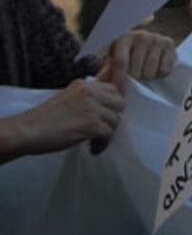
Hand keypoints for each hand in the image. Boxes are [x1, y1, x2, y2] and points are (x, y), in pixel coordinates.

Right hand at [0, 78, 123, 161]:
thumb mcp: (67, 99)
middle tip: (102, 130)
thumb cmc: (44, 119)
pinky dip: (103, 144)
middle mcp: (89, 92)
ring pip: (115, 121)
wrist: (28, 130)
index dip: (111, 105)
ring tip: (94, 142)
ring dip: (107, 134)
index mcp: (83, 85)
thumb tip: (103, 106)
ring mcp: (91, 107)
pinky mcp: (92, 123)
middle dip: (113, 118)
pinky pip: (109, 134)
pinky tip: (92, 149)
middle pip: (120, 103)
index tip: (105, 117)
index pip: (113, 89)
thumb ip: (85, 98)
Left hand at [97, 29, 176, 91]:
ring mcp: (156, 38)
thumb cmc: (129, 56)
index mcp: (123, 39)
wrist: (151, 45)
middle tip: (136, 76)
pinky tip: (157, 68)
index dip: (119, 80)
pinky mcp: (169, 44)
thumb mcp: (115, 62)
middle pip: (136, 70)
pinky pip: (164, 70)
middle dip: (135, 79)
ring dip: (147, 77)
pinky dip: (160, 74)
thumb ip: (107, 73)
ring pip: (150, 72)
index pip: (120, 62)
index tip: (120, 95)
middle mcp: (140, 35)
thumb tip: (97, 87)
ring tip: (145, 71)